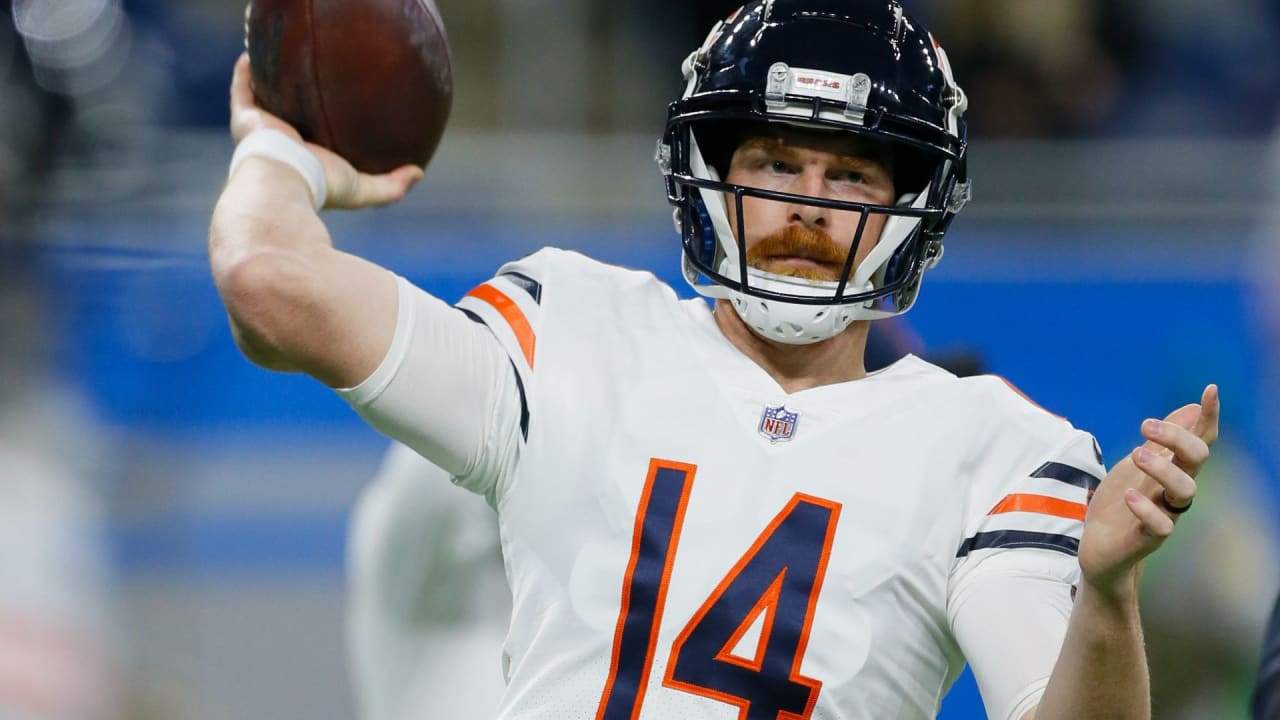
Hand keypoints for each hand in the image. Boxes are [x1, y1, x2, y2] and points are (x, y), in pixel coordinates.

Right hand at [228, 53, 422, 208]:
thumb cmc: (322, 186)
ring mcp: (261, 130)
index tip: (334, 109)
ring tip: (280, 63)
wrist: (286, 181)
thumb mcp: (363, 189)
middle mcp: (280, 145)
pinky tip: (251, 54)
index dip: (320, 126)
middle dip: (295, 102)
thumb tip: (419, 172)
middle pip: (288, 118)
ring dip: (268, 83)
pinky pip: (242, 89)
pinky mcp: (246, 118)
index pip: (312, 141)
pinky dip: (245, 73)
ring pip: (263, 100)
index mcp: (304, 160)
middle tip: (310, 81)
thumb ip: (392, 185)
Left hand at [1076, 384, 1219, 600]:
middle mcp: (1174, 490)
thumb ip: (1164, 441)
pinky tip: (1130, 496)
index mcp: (1173, 469)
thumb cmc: (1122, 504)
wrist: (1099, 549)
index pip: (1200, 440)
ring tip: (1136, 454)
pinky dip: (1147, 509)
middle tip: (1145, 426)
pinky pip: (1161, 527)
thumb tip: (1191, 408)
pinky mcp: (1147, 539)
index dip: (1208, 416)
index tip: (1210, 389)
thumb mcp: (1138, 464)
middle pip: (1197, 460)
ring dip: (1163, 469)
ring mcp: (1164, 514)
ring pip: (1186, 491)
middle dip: (1177, 437)